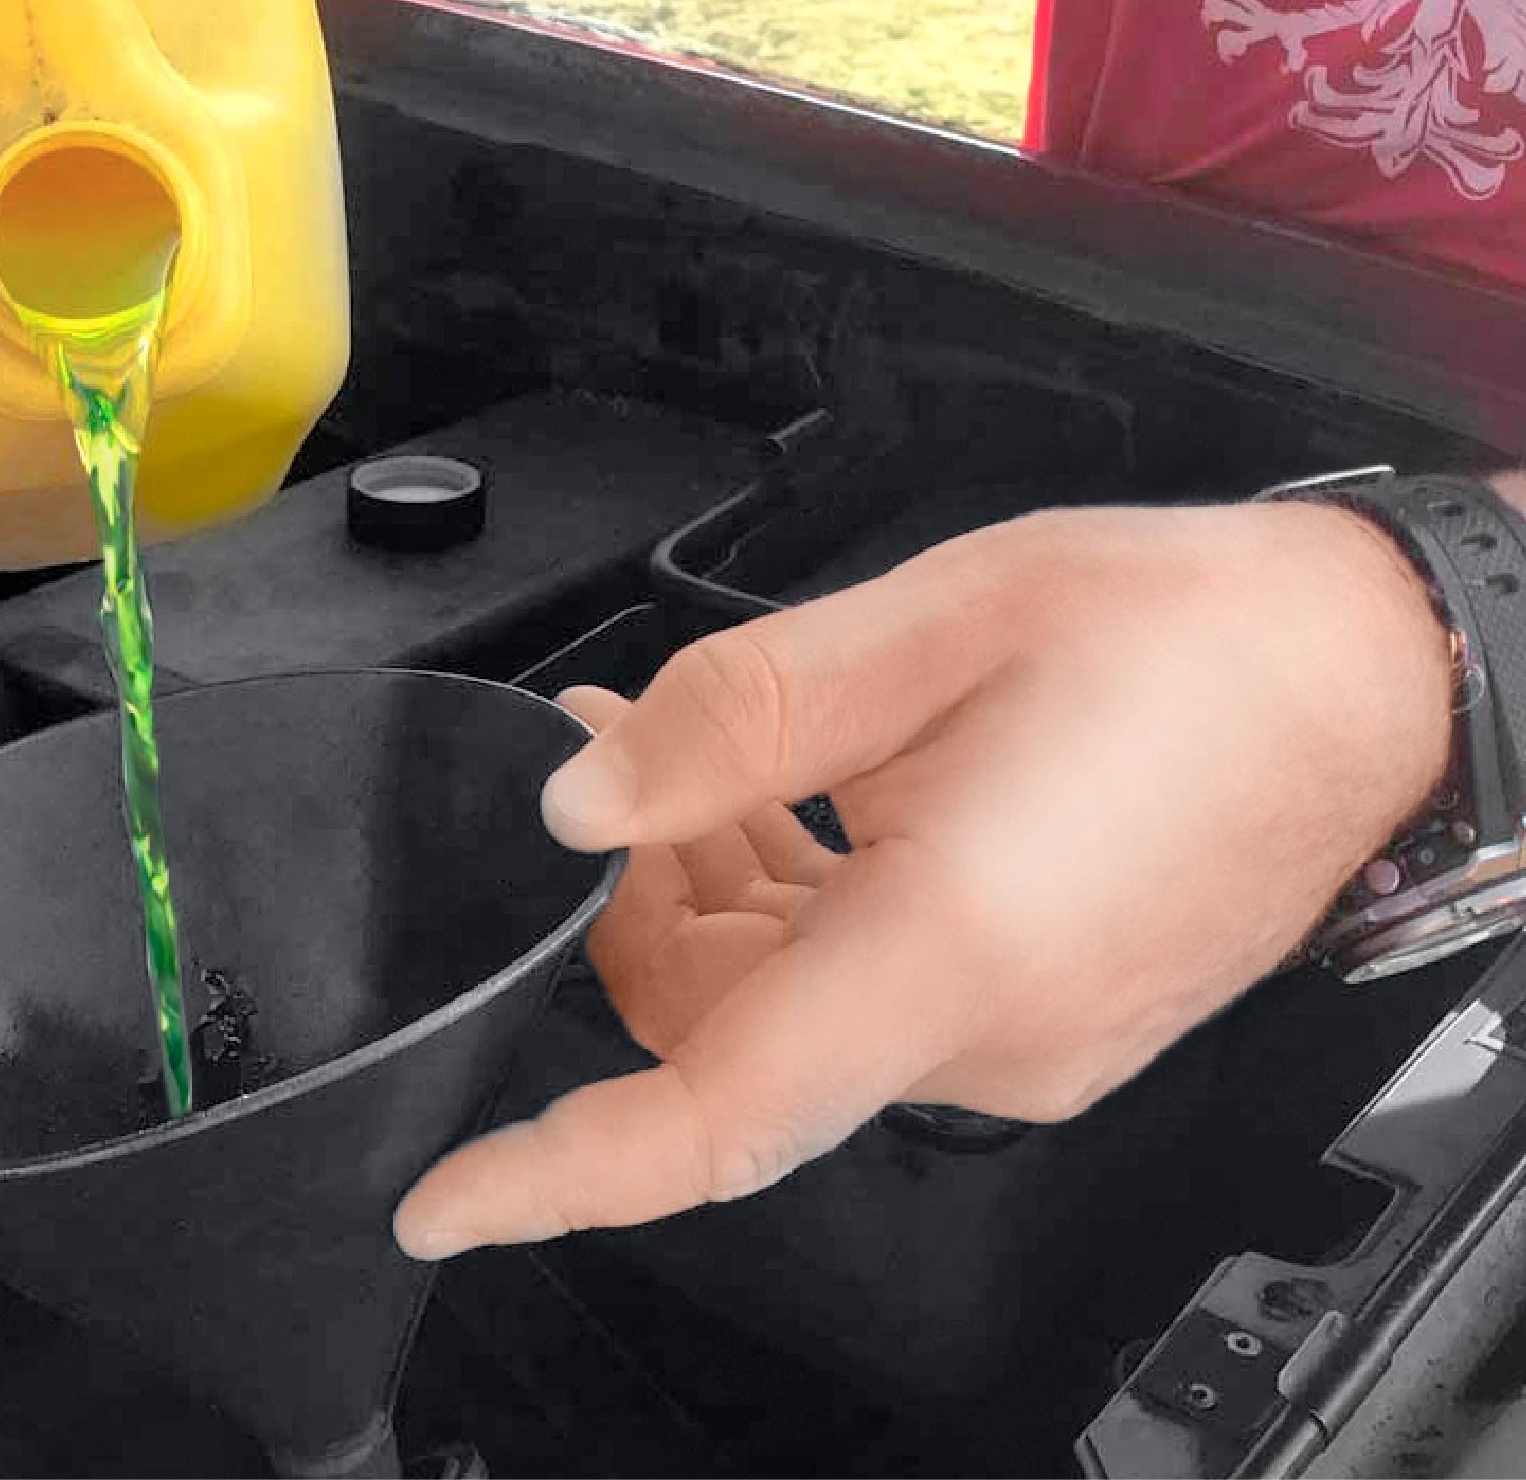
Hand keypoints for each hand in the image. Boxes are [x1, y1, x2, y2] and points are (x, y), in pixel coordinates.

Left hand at [394, 501, 1454, 1259]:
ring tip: (667, 743)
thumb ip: (734, 718)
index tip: (445, 1197)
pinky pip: (859, 988)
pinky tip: (767, 795)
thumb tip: (583, 795)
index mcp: (953, 953)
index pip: (713, 1116)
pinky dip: (786, 905)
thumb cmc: (1194, 638)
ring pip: (781, 1007)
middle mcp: (987, 1036)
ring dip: (701, 887)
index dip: (560, 1171)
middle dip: (623, 903)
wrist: (1377, 673)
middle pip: (720, 1033)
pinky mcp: (1036, 1014)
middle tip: (597, 748)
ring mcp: (1018, 1040)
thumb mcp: (935, 625)